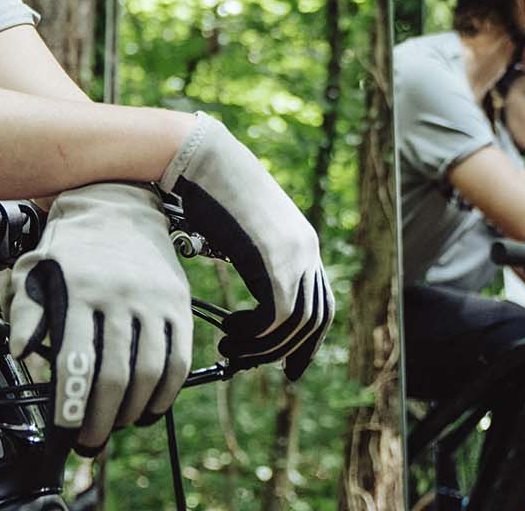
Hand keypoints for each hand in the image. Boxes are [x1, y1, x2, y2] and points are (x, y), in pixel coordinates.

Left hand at [8, 182, 192, 453]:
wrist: (118, 202)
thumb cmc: (70, 244)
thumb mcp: (34, 267)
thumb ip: (24, 310)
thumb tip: (22, 352)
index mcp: (79, 289)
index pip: (75, 360)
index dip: (70, 404)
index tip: (63, 432)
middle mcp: (119, 294)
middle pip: (113, 375)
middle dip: (100, 420)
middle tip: (88, 442)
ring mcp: (153, 299)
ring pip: (148, 373)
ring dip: (132, 412)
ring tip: (116, 426)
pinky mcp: (179, 303)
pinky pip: (178, 359)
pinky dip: (165, 393)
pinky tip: (149, 409)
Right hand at [159, 112, 330, 377]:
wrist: (202, 159)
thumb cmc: (210, 189)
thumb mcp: (242, 228)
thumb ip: (256, 255)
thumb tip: (249, 288)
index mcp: (303, 242)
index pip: (321, 304)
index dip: (308, 340)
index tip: (289, 365)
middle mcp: (307, 251)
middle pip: (313, 321)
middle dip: (284, 351)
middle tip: (248, 361)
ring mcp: (294, 256)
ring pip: (293, 326)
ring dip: (260, 348)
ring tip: (228, 346)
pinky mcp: (273, 263)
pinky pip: (274, 319)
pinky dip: (252, 335)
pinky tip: (227, 329)